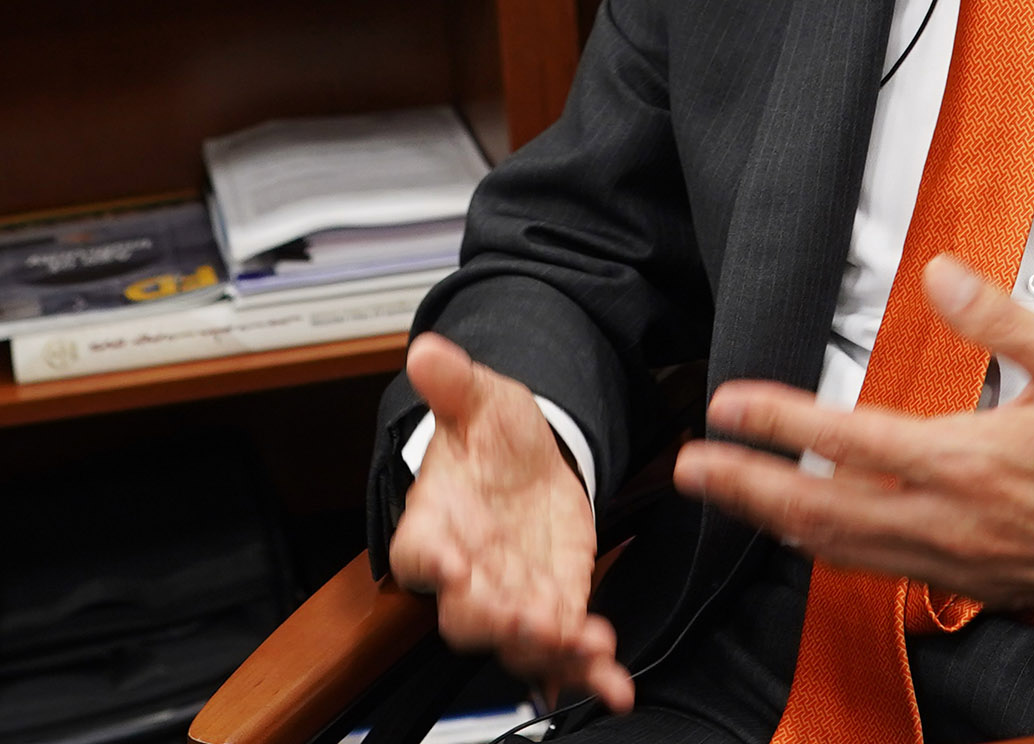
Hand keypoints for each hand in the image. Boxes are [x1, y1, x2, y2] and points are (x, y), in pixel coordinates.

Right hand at [388, 333, 630, 712]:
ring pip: (521, 643)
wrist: (530, 459)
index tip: (448, 566)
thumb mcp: (479, 401)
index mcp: (433, 526)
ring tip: (587, 649)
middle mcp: (467, 575)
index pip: (417, 551)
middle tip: (531, 620)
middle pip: (467, 615)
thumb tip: (427, 352)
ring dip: (552, 651)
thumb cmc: (490, 437)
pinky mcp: (558, 605)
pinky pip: (568, 649)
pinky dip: (590, 670)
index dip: (430, 562)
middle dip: (499, 622)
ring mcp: (512, 597)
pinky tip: (615, 682)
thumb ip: (454, 385)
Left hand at [674, 256, 1033, 611]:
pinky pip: (881, 568)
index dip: (779, 423)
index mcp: (971, 463)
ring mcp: (960, 560)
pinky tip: (814, 532)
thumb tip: (942, 275)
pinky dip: (832, 549)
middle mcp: (953, 522)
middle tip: (691, 469)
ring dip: (779, 522)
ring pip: (845, 549)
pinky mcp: (974, 580)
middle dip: (747, 489)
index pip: (849, 440)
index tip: (730, 406)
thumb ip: (1002, 319)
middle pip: (823, 511)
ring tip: (734, 498)